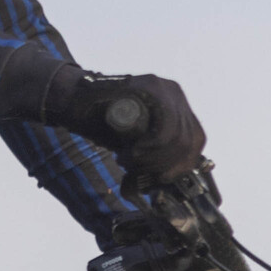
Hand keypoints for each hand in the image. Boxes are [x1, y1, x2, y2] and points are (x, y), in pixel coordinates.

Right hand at [44, 67, 206, 181]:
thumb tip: (168, 183)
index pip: (196, 140)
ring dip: (155, 159)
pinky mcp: (151, 87)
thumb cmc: (104, 124)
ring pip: (180, 137)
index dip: (182, 165)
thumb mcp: (136, 144)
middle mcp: (176, 94)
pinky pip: (166, 128)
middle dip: (166, 165)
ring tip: (130, 161)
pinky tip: (134, 153)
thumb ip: (155, 156)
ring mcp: (165, 88)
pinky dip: (152, 149)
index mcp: (178, 107)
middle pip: (190, 140)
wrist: (74, 101)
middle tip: (140, 172)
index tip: (161, 179)